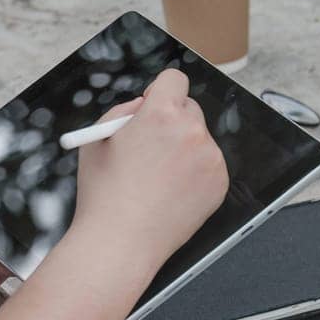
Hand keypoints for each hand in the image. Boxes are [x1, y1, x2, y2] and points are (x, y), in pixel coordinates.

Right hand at [70, 70, 229, 275]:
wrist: (122, 239)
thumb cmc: (104, 191)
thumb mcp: (99, 137)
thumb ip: (125, 111)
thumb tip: (146, 103)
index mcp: (161, 114)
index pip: (175, 79)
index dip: (162, 89)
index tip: (156, 101)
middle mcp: (192, 132)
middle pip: (190, 108)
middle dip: (173, 120)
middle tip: (153, 143)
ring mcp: (211, 158)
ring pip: (200, 139)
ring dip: (184, 148)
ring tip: (156, 176)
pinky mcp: (220, 181)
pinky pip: (209, 165)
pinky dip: (194, 172)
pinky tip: (171, 190)